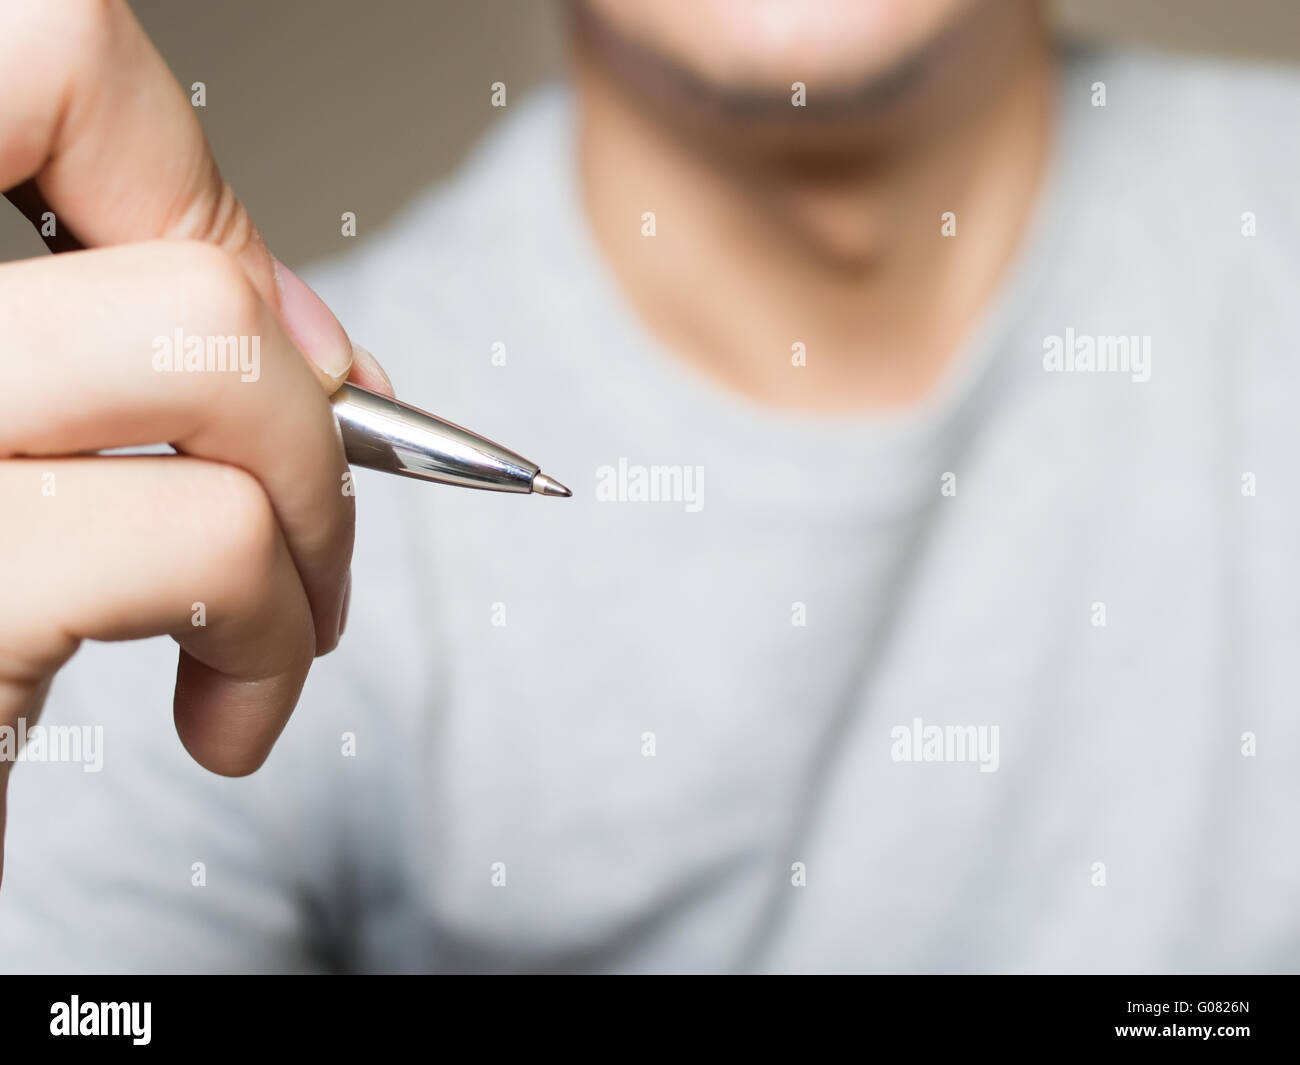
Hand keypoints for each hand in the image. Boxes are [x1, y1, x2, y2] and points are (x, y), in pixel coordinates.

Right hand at [0, 0, 390, 881]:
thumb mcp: (22, 448)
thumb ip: (137, 355)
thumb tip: (323, 350)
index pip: (37, 47)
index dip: (187, 179)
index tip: (268, 329)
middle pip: (181, 259)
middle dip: (308, 405)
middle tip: (306, 513)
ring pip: (218, 364)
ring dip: (313, 519)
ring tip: (282, 619)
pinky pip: (211, 538)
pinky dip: (278, 635)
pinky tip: (234, 713)